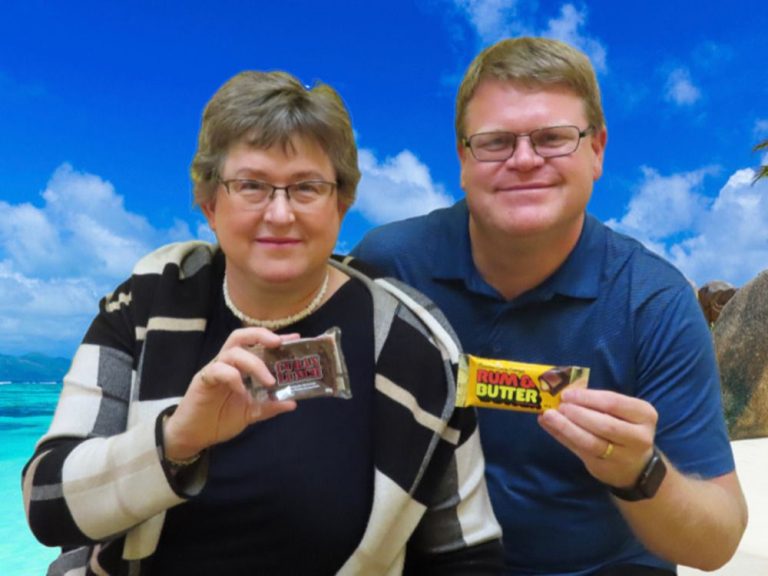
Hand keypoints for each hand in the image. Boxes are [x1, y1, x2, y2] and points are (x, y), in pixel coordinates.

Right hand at [163, 327, 298, 460]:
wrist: (194, 436)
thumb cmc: (220, 420)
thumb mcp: (251, 413)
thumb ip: (269, 406)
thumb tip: (293, 402)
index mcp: (239, 367)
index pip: (256, 344)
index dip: (274, 338)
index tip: (294, 338)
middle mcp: (227, 363)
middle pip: (240, 336)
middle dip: (261, 336)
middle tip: (278, 343)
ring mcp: (214, 370)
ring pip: (232, 352)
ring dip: (254, 363)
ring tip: (268, 381)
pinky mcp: (203, 380)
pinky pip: (218, 370)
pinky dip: (233, 377)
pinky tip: (242, 392)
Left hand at [537, 388, 656, 487]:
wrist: (637, 467)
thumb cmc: (625, 429)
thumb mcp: (623, 413)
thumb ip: (597, 403)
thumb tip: (563, 390)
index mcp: (644, 415)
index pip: (614, 403)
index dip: (588, 398)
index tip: (567, 394)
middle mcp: (639, 437)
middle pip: (604, 424)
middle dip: (578, 414)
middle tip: (559, 406)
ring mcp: (622, 456)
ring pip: (591, 442)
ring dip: (566, 427)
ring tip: (548, 416)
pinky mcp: (604, 468)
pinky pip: (580, 451)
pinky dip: (562, 437)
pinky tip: (548, 426)